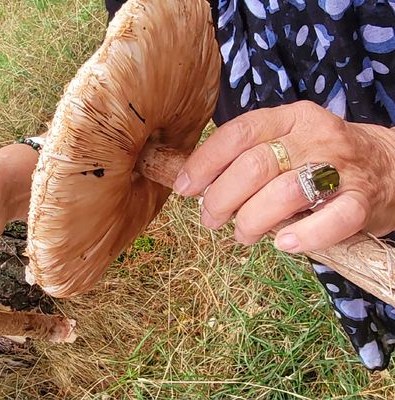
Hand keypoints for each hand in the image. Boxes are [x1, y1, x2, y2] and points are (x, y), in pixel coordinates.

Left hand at [173, 101, 394, 252]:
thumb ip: (247, 158)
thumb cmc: (320, 159)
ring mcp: (341, 167)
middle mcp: (315, 136)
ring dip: (252, 221)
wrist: (389, 166)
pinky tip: (283, 244)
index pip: (239, 133)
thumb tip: (197, 185)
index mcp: (290, 118)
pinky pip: (332, 220)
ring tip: (244, 234)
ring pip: (285, 193)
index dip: (205, 162)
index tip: (184, 188)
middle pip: (255, 166)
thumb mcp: (285, 143)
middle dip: (221, 198)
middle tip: (211, 220)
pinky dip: (303, 236)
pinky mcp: (362, 200)